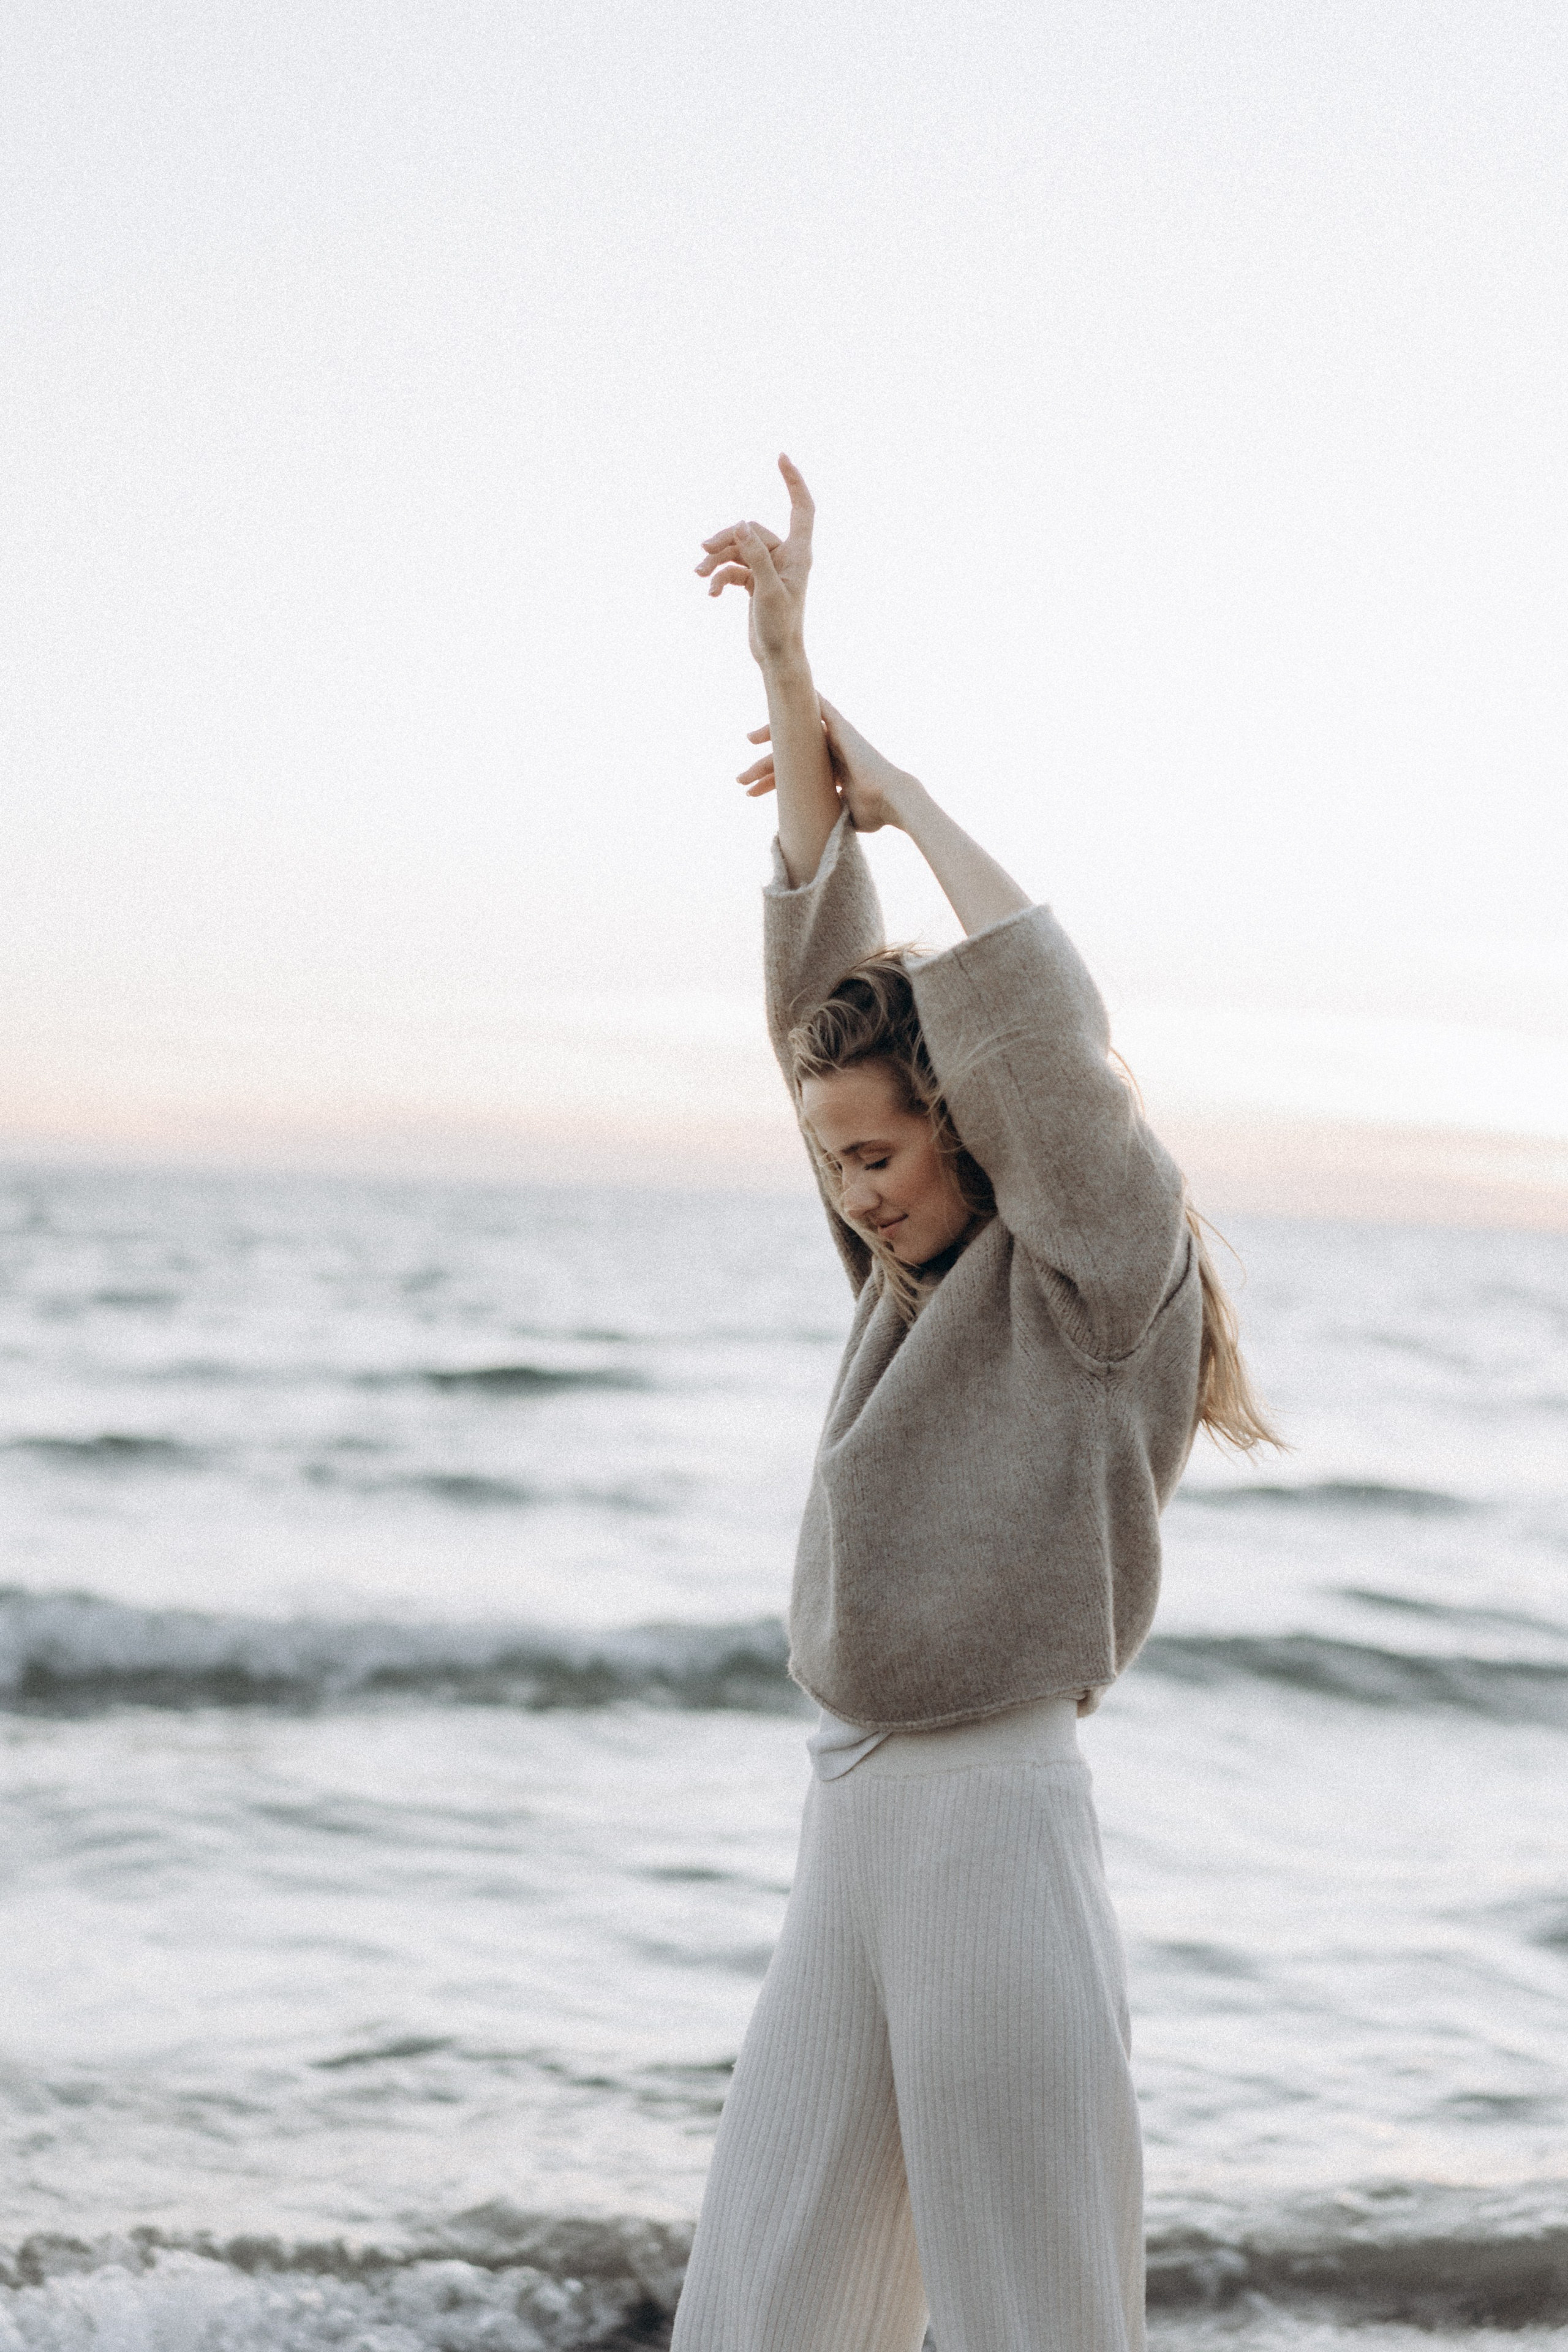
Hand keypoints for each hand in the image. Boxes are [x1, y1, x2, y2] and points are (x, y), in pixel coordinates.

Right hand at [696, 454, 814, 667]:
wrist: (776, 657)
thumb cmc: (781, 627)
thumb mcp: (767, 590)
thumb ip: (755, 555)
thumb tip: (740, 523)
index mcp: (799, 554)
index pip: (801, 508)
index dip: (793, 481)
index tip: (781, 457)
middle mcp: (785, 557)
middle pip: (751, 531)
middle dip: (725, 540)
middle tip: (703, 551)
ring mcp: (768, 568)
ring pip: (737, 550)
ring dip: (716, 560)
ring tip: (698, 574)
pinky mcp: (754, 581)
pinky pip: (732, 569)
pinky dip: (719, 578)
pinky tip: (710, 594)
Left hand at [737, 696, 923, 834]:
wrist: (891, 799)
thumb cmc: (874, 814)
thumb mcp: (844, 819)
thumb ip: (831, 819)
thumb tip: (818, 835)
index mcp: (834, 774)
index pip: (795, 775)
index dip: (772, 783)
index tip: (750, 793)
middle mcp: (834, 753)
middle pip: (789, 756)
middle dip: (762, 768)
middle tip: (740, 779)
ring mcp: (838, 739)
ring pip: (796, 733)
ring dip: (771, 735)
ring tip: (749, 740)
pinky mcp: (841, 727)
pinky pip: (818, 707)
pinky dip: (801, 698)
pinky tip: (781, 696)